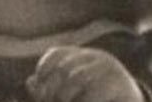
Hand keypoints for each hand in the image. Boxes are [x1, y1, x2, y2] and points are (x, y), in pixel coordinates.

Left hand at [26, 46, 143, 101]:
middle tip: (49, 101)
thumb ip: (49, 89)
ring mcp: (110, 69)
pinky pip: (94, 92)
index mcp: (83, 56)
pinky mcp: (121, 84)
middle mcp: (97, 57)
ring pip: (77, 78)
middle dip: (51, 90)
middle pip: (64, 68)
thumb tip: (29, 82)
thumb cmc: (98, 100)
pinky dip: (83, 101)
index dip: (44, 69)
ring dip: (65, 96)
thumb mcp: (72, 93)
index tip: (40, 88)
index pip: (57, 54)